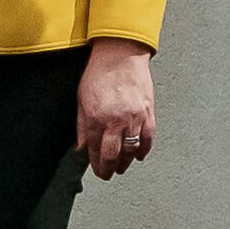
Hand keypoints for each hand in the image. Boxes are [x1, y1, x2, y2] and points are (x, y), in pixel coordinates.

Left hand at [77, 38, 157, 178]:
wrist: (121, 55)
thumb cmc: (99, 73)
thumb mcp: (81, 100)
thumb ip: (81, 126)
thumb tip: (82, 146)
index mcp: (96, 118)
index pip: (96, 151)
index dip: (97, 165)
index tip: (98, 171)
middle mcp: (115, 121)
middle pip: (114, 155)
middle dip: (110, 168)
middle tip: (109, 174)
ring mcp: (134, 118)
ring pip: (132, 149)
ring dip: (127, 162)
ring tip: (123, 166)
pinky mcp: (147, 112)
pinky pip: (148, 137)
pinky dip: (144, 149)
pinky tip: (140, 155)